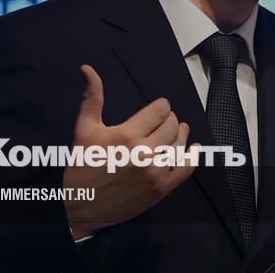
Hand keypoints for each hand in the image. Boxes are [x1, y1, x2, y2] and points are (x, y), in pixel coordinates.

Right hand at [63, 65, 196, 238]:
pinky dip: (192, 157)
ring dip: (181, 135)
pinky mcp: (161, 189)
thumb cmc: (81, 166)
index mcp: (127, 135)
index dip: (162, 106)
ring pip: (179, 145)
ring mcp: (154, 172)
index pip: (160, 110)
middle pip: (172, 125)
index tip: (159, 108)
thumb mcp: (84, 128)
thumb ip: (92, 97)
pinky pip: (185, 170)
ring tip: (179, 130)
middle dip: (170, 119)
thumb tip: (88, 69)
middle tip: (165, 120)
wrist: (81, 205)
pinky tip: (193, 148)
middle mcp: (144, 153)